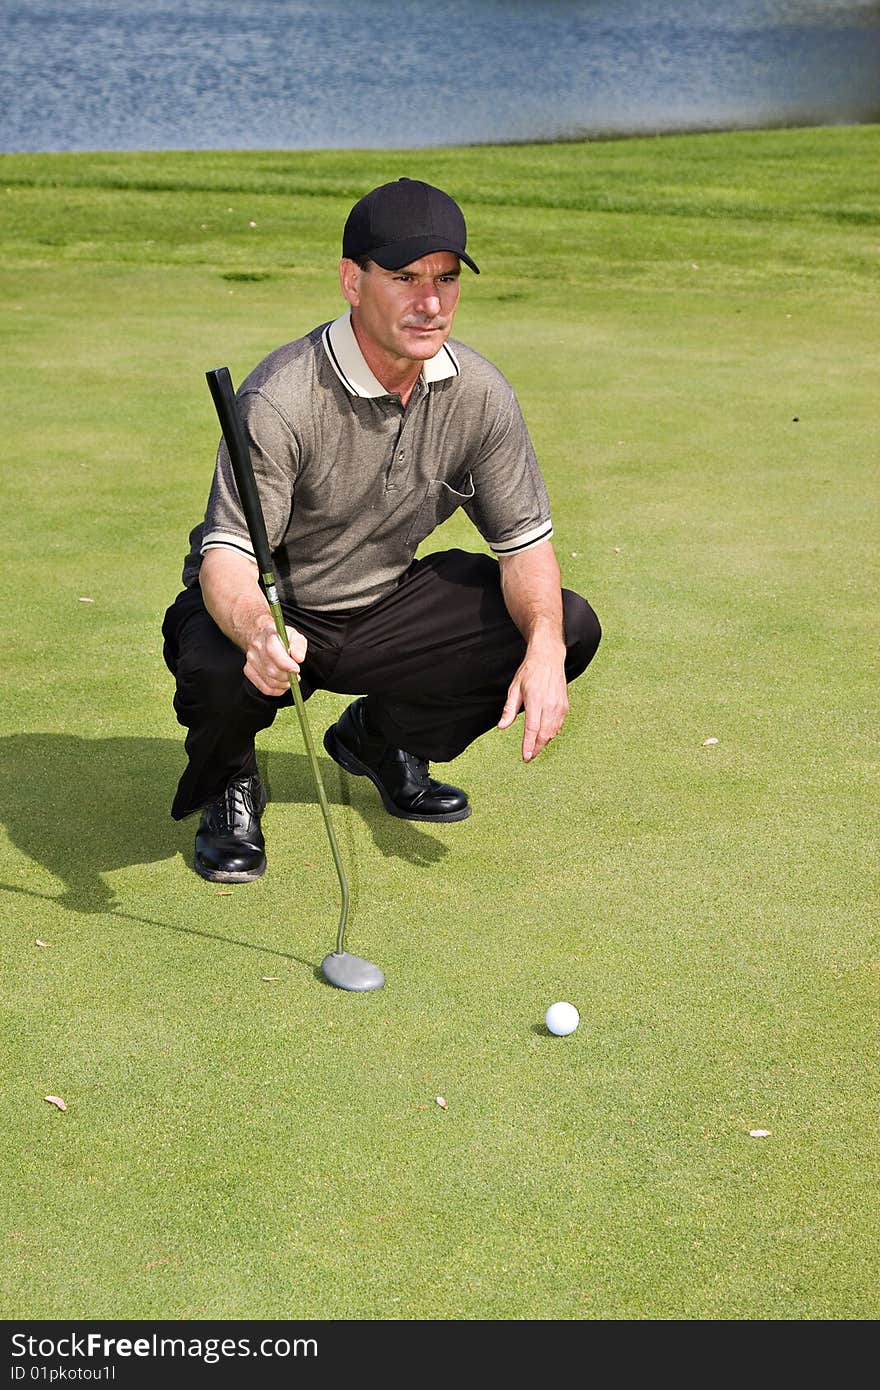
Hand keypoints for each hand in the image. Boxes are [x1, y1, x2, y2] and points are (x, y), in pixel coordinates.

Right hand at [244, 623, 306, 696]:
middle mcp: (257, 647)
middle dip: (287, 676)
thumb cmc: (280, 638)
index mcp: (268, 635)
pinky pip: (265, 688)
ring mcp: (251, 660)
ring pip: (269, 681)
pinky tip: (282, 684)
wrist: (263, 637)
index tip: (296, 669)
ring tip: (289, 678)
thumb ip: (299, 645)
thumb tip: (298, 658)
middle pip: (272, 670)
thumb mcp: (294, 636)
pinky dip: (277, 690)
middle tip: (295, 674)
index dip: (286, 664)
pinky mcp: (249, 671)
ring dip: (283, 684)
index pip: (273, 652)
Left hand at [497, 646, 568, 761]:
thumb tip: (501, 726)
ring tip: (534, 749)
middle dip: (536, 748)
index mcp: (535, 701)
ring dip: (544, 742)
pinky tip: (544, 736)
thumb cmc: (529, 672)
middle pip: (544, 734)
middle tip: (529, 757)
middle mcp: (550, 705)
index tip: (525, 757)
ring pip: (553, 732)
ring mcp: (559, 706)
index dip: (528, 745)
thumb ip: (509, 710)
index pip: (532, 729)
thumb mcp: (514, 689)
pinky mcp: (565, 706)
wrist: (549, 658)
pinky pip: (559, 725)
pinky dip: (552, 733)